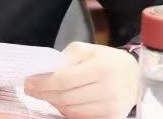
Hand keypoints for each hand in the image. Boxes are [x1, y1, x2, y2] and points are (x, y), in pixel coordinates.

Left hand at [24, 41, 138, 118]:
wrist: (135, 76)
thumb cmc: (106, 60)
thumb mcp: (86, 50)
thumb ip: (65, 59)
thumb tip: (43, 73)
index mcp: (101, 68)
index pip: (63, 80)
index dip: (42, 83)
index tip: (28, 83)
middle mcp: (108, 89)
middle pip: (65, 97)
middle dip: (44, 94)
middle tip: (31, 90)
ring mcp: (111, 107)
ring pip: (71, 110)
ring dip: (54, 103)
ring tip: (47, 94)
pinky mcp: (112, 118)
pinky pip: (82, 118)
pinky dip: (68, 112)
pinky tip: (62, 102)